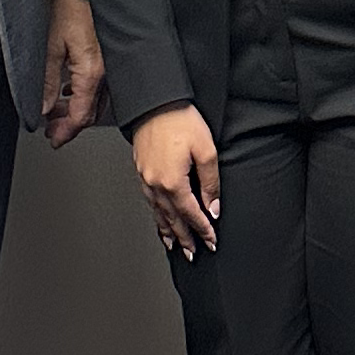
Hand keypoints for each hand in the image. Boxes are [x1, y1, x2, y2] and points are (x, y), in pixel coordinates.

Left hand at [41, 0, 106, 147]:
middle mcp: (105, 71)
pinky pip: (99, 84)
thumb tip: (43, 109)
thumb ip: (47, 82)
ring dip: (76, 109)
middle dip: (71, 124)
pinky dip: (83, 94)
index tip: (53, 139)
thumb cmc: (68, 8)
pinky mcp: (108, 55)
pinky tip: (70, 90)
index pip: (82, 115)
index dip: (66, 131)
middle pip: (92, 111)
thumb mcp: (48, 47)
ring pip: (97, 99)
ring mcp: (109, 64)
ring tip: (56, 112)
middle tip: (52, 131)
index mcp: (92, 72)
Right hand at [133, 103, 219, 256]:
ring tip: (175, 245)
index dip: (203, 230)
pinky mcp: (142, 169)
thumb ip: (210, 183)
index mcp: (172, 182)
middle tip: (192, 253)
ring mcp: (146, 177)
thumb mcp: (206, 150)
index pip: (191, 214)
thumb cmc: (180, 119)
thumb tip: (212, 208)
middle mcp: (155, 183)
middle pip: (172, 219)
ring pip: (158, 212)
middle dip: (185, 237)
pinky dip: (156, 215)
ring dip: (168, 230)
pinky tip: (160, 218)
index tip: (211, 242)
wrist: (156, 101)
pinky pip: (149, 201)